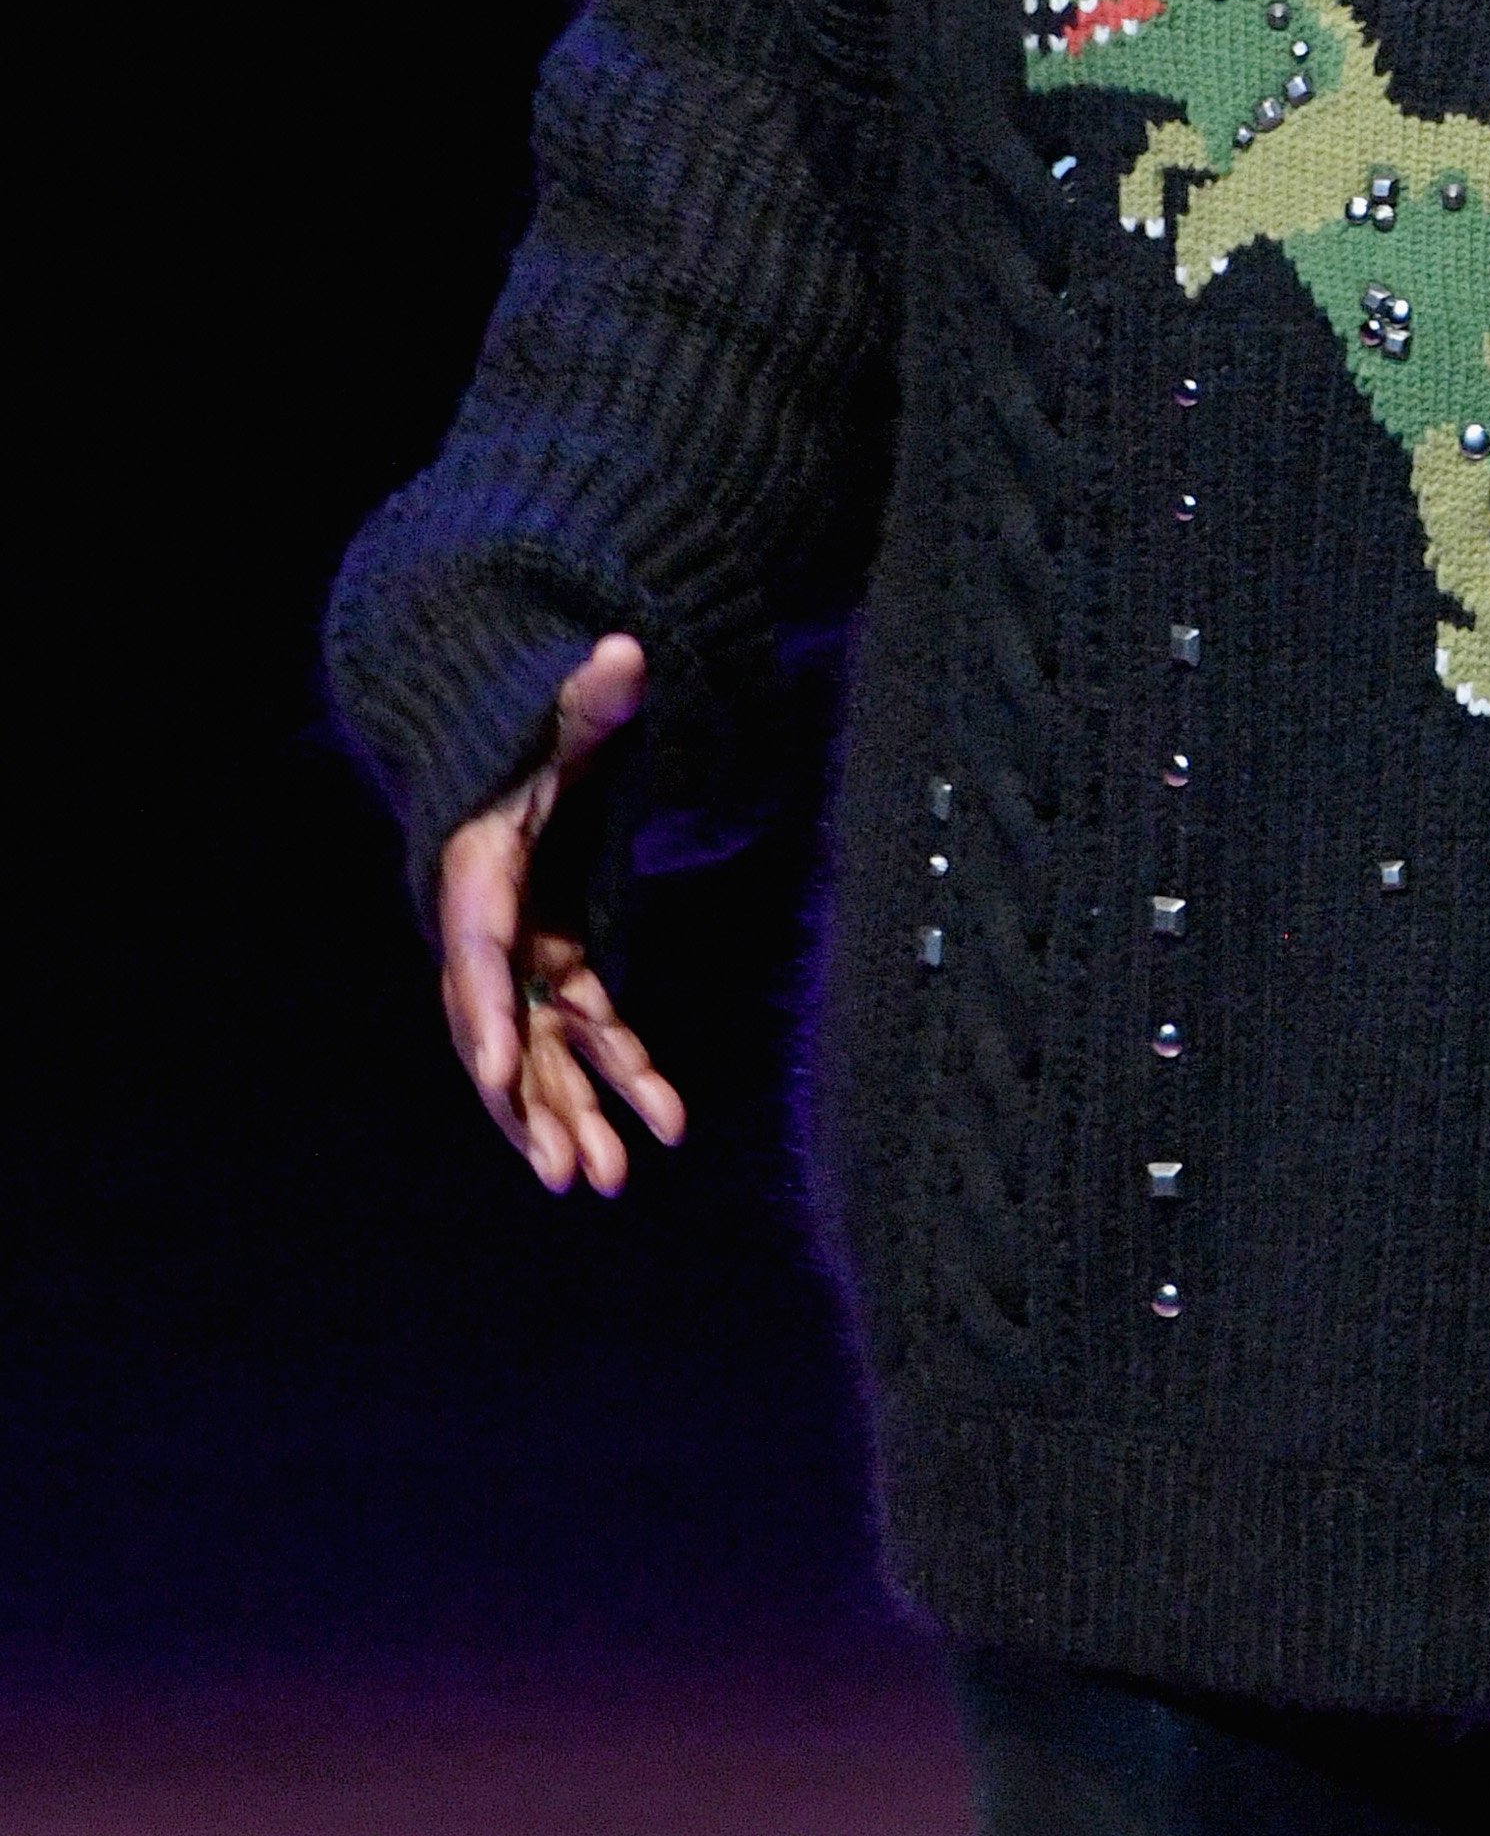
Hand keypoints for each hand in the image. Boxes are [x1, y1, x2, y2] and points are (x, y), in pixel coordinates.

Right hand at [434, 634, 686, 1198]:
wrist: (510, 758)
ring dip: (571, 1117)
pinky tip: (666, 1125)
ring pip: (543, 1054)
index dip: (488, 1008)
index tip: (500, 1071)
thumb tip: (623, 653)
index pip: (477, 949)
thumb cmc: (533, 737)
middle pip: (503, 1029)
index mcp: (480, 871)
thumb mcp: (562, 714)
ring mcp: (526, 960)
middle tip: (570, 1174)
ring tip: (610, 1182)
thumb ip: (591, 696)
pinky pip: (589, 1035)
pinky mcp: (561, 970)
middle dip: (533, 1104)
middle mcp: (492, 933)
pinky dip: (621, 1079)